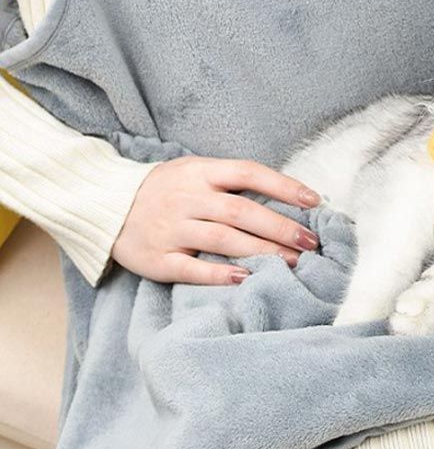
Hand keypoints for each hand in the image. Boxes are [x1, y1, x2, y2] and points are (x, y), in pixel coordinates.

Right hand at [112, 157, 320, 284]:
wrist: (105, 205)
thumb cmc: (165, 188)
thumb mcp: (194, 170)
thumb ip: (230, 181)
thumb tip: (285, 195)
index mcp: (200, 172)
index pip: (249, 173)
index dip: (284, 186)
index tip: (315, 201)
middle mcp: (187, 198)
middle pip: (241, 211)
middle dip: (281, 227)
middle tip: (311, 242)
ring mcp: (171, 228)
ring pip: (223, 239)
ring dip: (261, 251)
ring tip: (293, 262)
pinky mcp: (157, 258)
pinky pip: (191, 267)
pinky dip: (218, 273)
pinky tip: (245, 277)